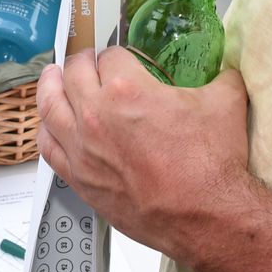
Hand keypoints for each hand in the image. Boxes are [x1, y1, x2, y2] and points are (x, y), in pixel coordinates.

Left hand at [35, 48, 252, 260]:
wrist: (205, 216)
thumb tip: (226, 70)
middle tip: (90, 62)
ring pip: (50, 105)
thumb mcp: (225, 102)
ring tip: (53, 76)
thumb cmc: (210, 165)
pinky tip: (50, 122)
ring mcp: (83, 148)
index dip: (119, 54)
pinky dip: (45, 129)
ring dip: (51, 85)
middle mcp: (97, 115)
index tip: (123, 59)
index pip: (111, 55)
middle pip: (74, 73)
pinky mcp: (80, 178)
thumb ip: (222, 77)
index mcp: (127, 89)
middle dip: (83, 62)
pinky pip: (48, 147)